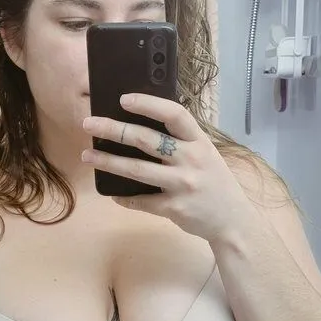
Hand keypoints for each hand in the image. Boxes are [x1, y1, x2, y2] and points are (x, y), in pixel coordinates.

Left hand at [82, 94, 253, 242]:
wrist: (232, 221)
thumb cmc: (215, 183)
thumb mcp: (206, 155)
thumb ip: (182, 142)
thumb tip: (143, 126)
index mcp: (200, 142)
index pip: (174, 114)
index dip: (148, 104)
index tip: (124, 99)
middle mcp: (191, 160)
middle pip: (146, 139)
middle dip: (113, 130)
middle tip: (89, 124)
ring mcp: (182, 185)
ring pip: (137, 170)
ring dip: (108, 161)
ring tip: (87, 155)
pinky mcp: (173, 208)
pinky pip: (141, 201)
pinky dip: (123, 196)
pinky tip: (110, 192)